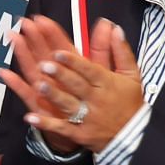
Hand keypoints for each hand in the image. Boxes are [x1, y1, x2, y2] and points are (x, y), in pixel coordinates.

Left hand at [0, 15, 143, 153]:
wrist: (134, 136)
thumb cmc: (129, 101)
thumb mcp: (131, 75)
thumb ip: (121, 51)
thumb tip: (115, 27)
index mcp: (107, 83)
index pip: (89, 70)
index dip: (74, 61)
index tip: (58, 51)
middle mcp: (96, 99)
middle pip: (76, 85)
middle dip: (60, 74)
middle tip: (44, 63)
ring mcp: (87, 118)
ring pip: (68, 105)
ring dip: (52, 95)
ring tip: (38, 84)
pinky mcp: (79, 133)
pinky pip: (61, 128)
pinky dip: (45, 123)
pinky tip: (30, 117)